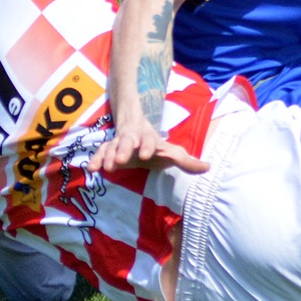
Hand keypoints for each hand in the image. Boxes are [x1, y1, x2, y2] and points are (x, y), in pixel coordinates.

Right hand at [93, 121, 208, 174]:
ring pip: (112, 146)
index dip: (148, 146)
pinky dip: (96, 159)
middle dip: (124, 149)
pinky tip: (92, 169)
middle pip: (128, 141)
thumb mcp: (172, 153)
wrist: (136, 131)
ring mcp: (119, 143)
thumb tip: (209, 167)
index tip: (147, 155)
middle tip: (122, 160)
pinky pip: (100, 152)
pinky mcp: (108, 149)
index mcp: (150, 139)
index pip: (150, 141)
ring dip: (109, 156)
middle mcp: (133, 139)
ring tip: (108, 167)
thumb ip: (188, 161)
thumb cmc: (156, 147)